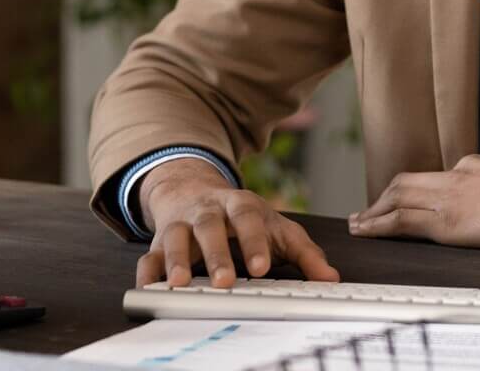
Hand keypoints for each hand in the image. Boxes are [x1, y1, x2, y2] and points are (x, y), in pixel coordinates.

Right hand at [134, 157, 339, 288]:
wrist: (196, 190)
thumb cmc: (244, 217)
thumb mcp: (278, 229)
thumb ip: (305, 253)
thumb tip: (331, 279)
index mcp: (242, 205)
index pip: (250, 218)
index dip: (255, 242)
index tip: (261, 267)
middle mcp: (210, 211)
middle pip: (212, 227)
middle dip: (217, 254)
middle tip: (224, 282)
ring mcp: (183, 225)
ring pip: (178, 238)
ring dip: (177, 260)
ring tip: (180, 285)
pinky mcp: (160, 242)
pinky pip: (149, 256)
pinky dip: (148, 272)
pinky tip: (149, 288)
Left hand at [348, 154, 479, 249]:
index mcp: (473, 165)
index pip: (434, 178)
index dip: (412, 192)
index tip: (401, 202)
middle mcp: (455, 175)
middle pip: (407, 183)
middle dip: (382, 197)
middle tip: (364, 212)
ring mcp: (448, 197)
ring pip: (396, 198)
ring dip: (372, 211)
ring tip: (356, 223)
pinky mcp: (446, 222)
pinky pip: (400, 221)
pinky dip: (377, 224)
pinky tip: (365, 231)